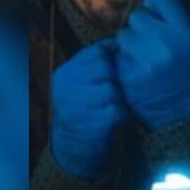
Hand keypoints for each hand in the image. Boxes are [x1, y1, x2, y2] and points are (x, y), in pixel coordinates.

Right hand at [49, 37, 126, 177]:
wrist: (74, 149)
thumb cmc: (85, 110)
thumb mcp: (81, 84)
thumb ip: (96, 64)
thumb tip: (119, 41)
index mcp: (65, 74)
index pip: (95, 52)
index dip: (113, 56)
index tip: (120, 64)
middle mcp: (66, 87)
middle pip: (105, 68)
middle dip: (117, 78)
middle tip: (119, 90)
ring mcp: (77, 106)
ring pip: (112, 89)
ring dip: (121, 97)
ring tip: (118, 105)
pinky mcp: (91, 123)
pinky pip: (118, 109)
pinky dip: (123, 113)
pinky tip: (119, 118)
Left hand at [115, 0, 189, 130]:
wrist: (178, 112)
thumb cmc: (184, 72)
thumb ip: (171, 18)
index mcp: (185, 34)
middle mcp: (165, 44)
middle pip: (138, 17)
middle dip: (141, 25)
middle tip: (151, 41)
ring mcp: (144, 61)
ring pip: (124, 35)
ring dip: (129, 43)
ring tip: (143, 58)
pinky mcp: (127, 74)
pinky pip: (117, 55)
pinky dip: (123, 60)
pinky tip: (137, 71)